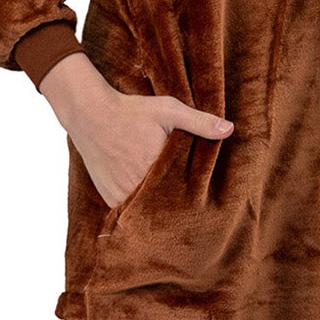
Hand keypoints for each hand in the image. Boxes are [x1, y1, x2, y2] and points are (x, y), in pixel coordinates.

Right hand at [38, 53, 232, 209]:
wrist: (90, 114)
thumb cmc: (131, 111)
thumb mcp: (168, 110)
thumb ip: (199, 121)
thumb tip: (229, 129)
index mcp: (156, 168)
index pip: (183, 190)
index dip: (192, 192)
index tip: (201, 194)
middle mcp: (137, 187)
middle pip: (164, 202)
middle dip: (174, 201)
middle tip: (187, 202)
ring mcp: (121, 195)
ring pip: (146, 209)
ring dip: (156, 205)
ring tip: (167, 200)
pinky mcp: (109, 197)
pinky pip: (129, 209)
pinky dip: (137, 204)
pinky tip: (145, 196)